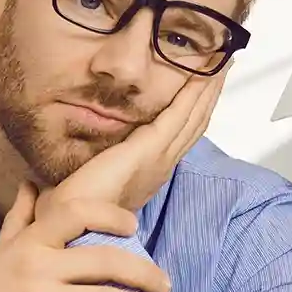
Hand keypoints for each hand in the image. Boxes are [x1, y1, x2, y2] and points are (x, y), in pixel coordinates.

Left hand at [39, 69, 225, 216]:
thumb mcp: (88, 177)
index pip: (180, 134)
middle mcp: (161, 165)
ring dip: (208, 90)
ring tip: (221, 64)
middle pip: (195, 124)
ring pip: (193, 118)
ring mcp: (158, 158)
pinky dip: (195, 94)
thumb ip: (92, 163)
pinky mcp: (149, 150)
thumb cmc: (72, 208)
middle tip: (224, 66)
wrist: (67, 226)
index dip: (195, 109)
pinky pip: (179, 116)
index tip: (205, 84)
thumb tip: (80, 150)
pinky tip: (204, 74)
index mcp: (149, 171)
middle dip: (209, 95)